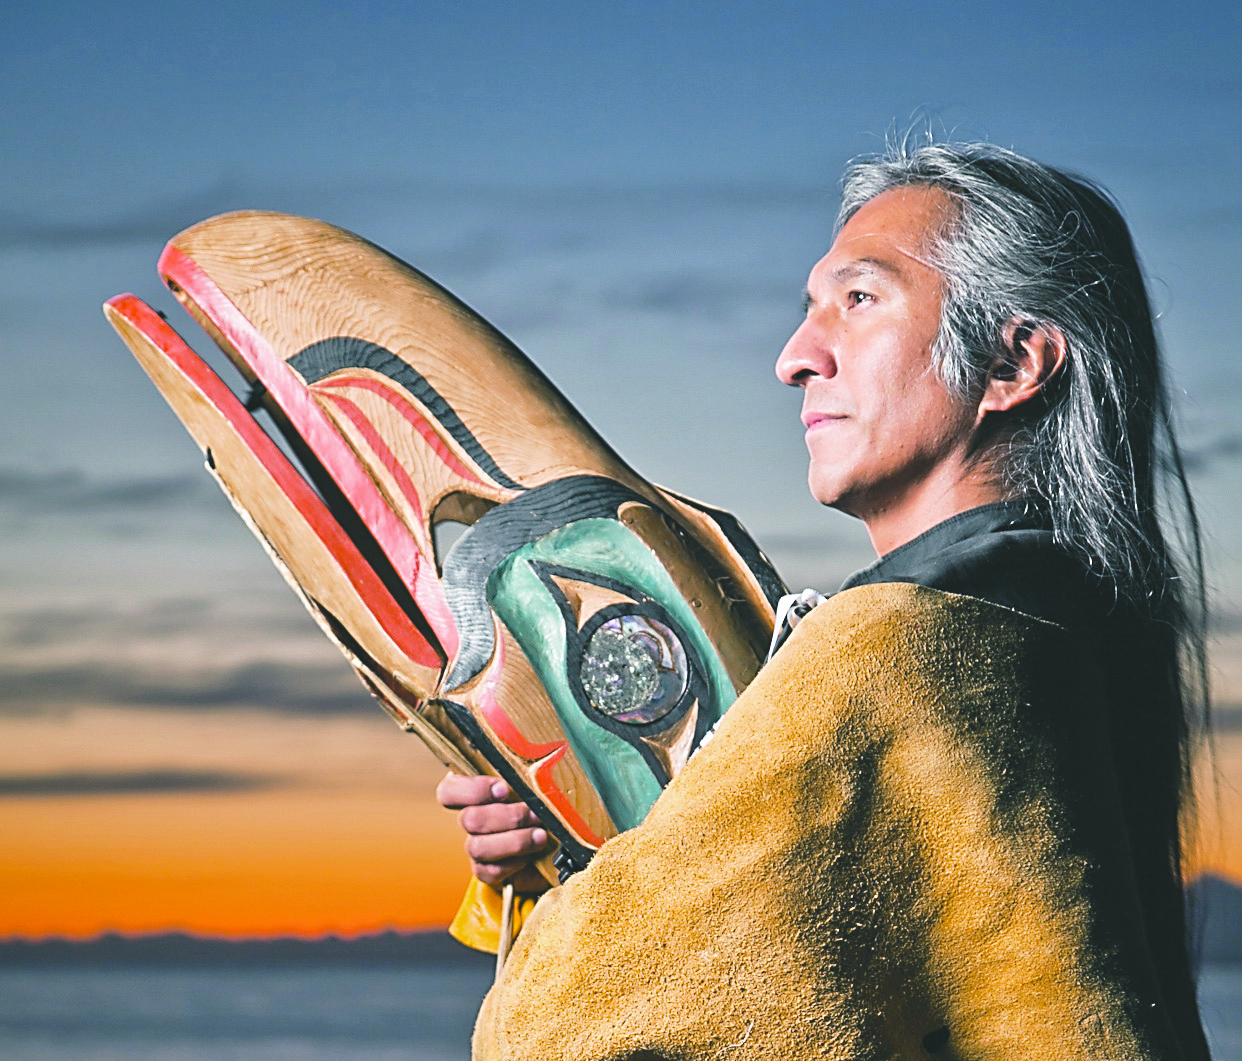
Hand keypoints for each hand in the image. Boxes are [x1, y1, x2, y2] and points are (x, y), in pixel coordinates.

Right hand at [436, 773, 551, 890]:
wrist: (556, 844)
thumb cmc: (541, 807)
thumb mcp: (535, 786)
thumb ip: (525, 777)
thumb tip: (537, 766)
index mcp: (475, 793)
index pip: (449, 791)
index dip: (473, 790)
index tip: (503, 789)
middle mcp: (471, 820)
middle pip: (469, 819)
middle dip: (507, 817)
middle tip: (534, 814)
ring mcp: (477, 847)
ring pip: (478, 847)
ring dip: (514, 841)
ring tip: (540, 835)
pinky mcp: (487, 871)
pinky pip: (491, 871)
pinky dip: (514, 864)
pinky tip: (531, 856)